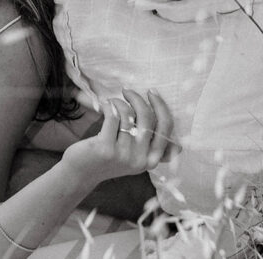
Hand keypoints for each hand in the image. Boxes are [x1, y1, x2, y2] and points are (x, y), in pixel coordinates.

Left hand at [60, 89, 174, 185]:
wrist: (82, 173)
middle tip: (127, 91)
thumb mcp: (136, 158)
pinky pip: (113, 117)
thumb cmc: (111, 158)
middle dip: (138, 98)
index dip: (161, 106)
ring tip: (113, 103)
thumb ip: (153, 150)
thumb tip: (180, 147)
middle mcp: (140, 159)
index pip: (165, 128)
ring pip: (128, 115)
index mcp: (152, 160)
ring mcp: (123, 155)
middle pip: (147, 118)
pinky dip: (110, 106)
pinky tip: (106, 105)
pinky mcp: (106, 148)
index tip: (152, 92)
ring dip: (119, 102)